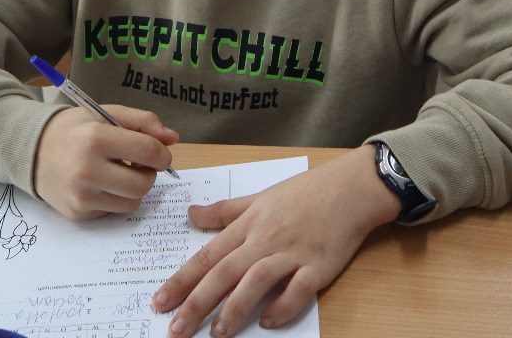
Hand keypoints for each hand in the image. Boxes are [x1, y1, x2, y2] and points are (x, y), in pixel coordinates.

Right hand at [30, 103, 178, 219]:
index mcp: (95, 138)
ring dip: (134, 188)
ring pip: (132, 202)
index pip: (148, 151)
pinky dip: (115, 198)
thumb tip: (173, 138)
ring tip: (120, 172)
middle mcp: (86, 170)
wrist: (32, 150)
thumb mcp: (107, 114)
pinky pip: (113, 211)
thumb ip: (143, 122)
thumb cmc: (75, 129)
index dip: (163, 153)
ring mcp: (80, 195)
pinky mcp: (77, 213)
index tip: (160, 153)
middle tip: (140, 164)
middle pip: (143, 184)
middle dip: (149, 174)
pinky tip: (102, 183)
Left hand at [154, 146, 399, 336]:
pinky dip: (282, 307)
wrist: (351, 188)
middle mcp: (266, 238)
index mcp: (249, 223)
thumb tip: (192, 213)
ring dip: (235, 308)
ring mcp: (293, 253)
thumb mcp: (261, 197)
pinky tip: (268, 321)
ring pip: (257, 281)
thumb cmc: (306, 192)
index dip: (182, 280)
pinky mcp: (319, 266)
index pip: (208, 255)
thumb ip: (225, 211)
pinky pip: (298, 291)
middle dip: (197, 302)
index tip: (160, 301)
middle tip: (176, 329)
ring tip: (217, 333)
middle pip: (225, 272)